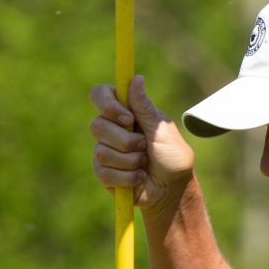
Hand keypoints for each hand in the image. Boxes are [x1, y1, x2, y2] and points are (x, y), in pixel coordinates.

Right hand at [88, 75, 195, 208]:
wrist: (171, 189)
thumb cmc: (172, 156)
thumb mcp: (161, 130)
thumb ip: (144, 107)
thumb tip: (135, 78)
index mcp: (125, 111)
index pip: (100, 94)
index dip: (108, 105)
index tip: (128, 118)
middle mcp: (111, 128)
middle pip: (97, 125)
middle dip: (125, 141)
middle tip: (144, 146)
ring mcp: (105, 150)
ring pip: (101, 152)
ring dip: (130, 161)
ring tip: (144, 164)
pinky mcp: (103, 172)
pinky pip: (104, 172)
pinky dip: (127, 177)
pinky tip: (138, 177)